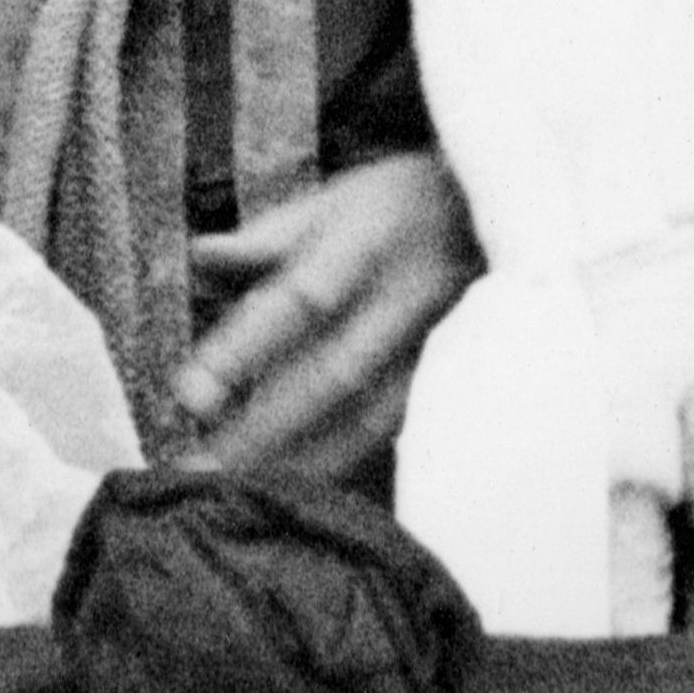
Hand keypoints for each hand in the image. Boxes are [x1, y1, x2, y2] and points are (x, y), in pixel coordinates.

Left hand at [178, 148, 478, 478]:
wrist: (503, 221)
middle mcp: (406, 301)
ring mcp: (439, 349)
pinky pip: (401, 434)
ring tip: (242, 492)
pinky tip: (309, 493)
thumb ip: (267, 237)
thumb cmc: (401, 207)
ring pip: (372, 418)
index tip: (190, 395)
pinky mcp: (456, 385)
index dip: (247, 350)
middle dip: (264, 429)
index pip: (298, 301)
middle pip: (332, 375)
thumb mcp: (335, 199)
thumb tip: (199, 257)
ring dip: (306, 461)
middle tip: (200, 471)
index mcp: (365, 244)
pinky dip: (354, 465)